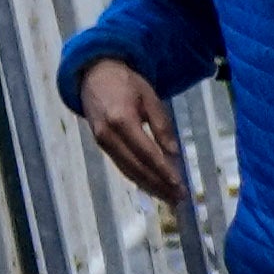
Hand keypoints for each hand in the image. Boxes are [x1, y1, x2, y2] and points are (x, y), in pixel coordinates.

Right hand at [68, 58, 187, 212]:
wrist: (94, 75)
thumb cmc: (127, 83)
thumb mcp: (150, 98)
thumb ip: (162, 126)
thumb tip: (173, 153)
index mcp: (122, 120)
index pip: (146, 153)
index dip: (163, 171)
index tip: (179, 184)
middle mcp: (108, 135)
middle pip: (136, 167)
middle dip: (158, 185)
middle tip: (179, 199)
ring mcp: (102, 141)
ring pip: (127, 170)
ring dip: (149, 186)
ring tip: (170, 199)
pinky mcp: (101, 144)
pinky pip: (121, 165)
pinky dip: (138, 178)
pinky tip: (153, 186)